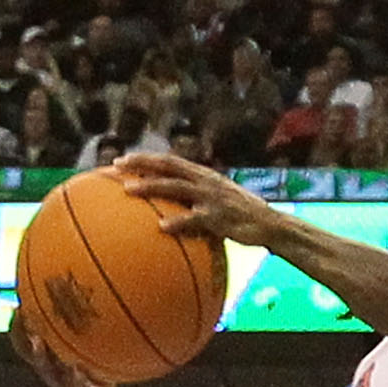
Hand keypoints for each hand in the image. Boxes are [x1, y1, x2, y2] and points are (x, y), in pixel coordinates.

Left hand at [116, 158, 280, 244]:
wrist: (271, 225)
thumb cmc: (241, 216)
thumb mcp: (218, 201)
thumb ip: (196, 200)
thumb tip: (170, 209)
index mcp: (204, 175)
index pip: (170, 161)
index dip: (145, 159)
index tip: (122, 160)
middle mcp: (205, 181)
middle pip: (168, 167)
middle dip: (141, 164)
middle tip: (115, 166)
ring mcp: (211, 198)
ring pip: (176, 187)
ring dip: (150, 186)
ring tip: (128, 190)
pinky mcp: (219, 218)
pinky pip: (195, 219)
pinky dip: (178, 222)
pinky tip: (161, 227)